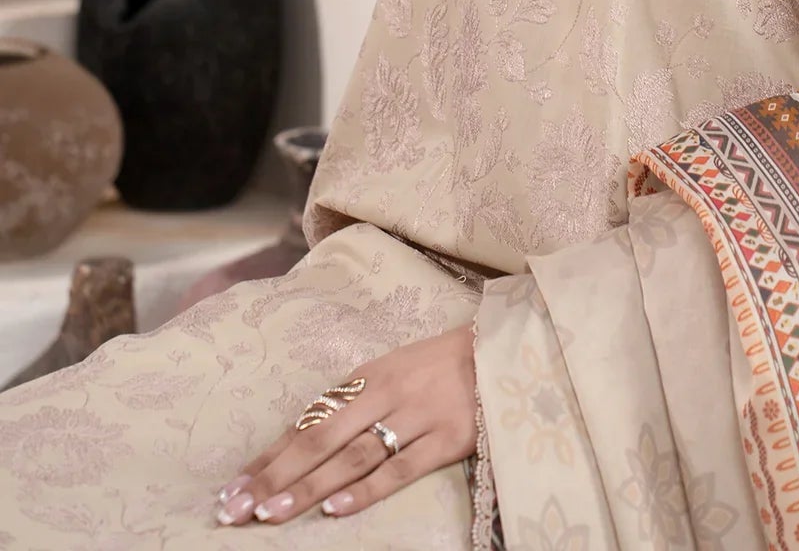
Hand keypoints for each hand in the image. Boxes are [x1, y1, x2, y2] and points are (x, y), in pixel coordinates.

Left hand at [213, 322, 476, 525]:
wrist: (499, 351)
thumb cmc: (437, 366)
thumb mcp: (391, 371)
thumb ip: (353, 403)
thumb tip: (302, 440)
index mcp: (366, 378)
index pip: (308, 421)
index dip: (270, 455)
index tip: (233, 486)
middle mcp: (384, 394)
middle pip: (320, 440)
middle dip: (274, 477)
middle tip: (235, 508)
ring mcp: (415, 416)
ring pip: (352, 457)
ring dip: (308, 487)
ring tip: (271, 514)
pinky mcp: (447, 438)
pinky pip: (400, 468)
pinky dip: (366, 490)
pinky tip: (336, 509)